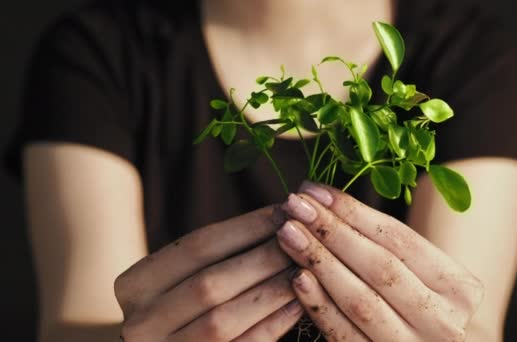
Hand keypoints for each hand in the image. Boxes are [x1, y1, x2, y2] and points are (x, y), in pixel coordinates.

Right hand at [114, 206, 303, 341]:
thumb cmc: (182, 302)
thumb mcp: (182, 274)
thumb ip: (220, 251)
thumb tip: (281, 215)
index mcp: (134, 284)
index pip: (197, 246)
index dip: (246, 227)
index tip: (284, 211)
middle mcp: (140, 322)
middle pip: (211, 284)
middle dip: (263, 258)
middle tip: (302, 240)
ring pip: (224, 320)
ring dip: (271, 291)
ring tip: (304, 268)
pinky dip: (272, 325)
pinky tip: (298, 304)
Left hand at [277, 182, 483, 340]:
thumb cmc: (417, 300)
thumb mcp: (421, 273)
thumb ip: (386, 243)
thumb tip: (324, 199)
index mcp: (460, 288)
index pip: (400, 239)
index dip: (354, 211)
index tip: (315, 190)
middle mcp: (443, 322)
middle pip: (380, 267)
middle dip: (332, 231)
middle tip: (295, 205)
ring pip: (360, 300)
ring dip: (319, 262)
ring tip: (289, 233)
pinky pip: (343, 334)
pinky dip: (318, 304)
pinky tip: (296, 277)